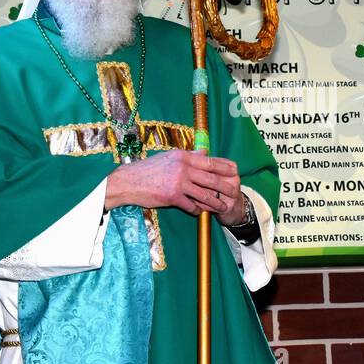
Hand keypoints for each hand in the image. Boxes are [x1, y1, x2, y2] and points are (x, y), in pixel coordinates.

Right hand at [105, 149, 241, 218]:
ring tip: (222, 206)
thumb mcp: (168, 157)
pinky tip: (200, 212)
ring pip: (204, 194)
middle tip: (235, 191)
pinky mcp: (172, 197)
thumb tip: (204, 152)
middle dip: (225, 186)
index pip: (209, 161)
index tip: (235, 171)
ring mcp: (178, 182)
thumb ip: (188, 156)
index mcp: (183, 156)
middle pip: (211, 178)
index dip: (224, 167)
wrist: (128, 181)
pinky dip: (197, 210)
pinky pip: (191, 205)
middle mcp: (182, 168)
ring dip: (215, 202)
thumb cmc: (148, 169)